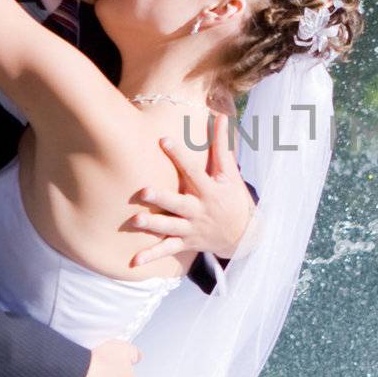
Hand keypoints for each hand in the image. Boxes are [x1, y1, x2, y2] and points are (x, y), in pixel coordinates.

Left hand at [124, 111, 254, 266]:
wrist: (244, 235)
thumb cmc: (233, 198)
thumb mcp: (231, 173)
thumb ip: (222, 145)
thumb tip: (220, 115)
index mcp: (209, 190)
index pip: (193, 170)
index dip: (179, 155)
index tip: (163, 140)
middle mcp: (199, 210)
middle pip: (178, 204)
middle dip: (161, 199)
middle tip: (143, 192)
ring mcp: (191, 228)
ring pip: (169, 228)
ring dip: (152, 226)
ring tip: (133, 222)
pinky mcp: (186, 243)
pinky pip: (167, 251)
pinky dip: (151, 256)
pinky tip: (133, 261)